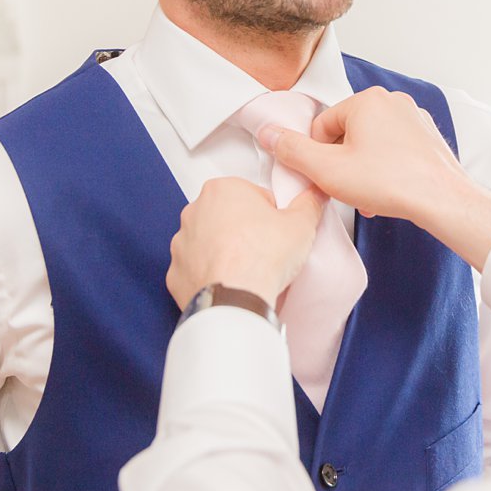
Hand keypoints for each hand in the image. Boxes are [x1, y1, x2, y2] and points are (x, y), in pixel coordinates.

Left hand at [165, 177, 324, 309]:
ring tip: (248, 269)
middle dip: (245, 230)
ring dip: (226, 251)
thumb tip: (314, 195)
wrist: (235, 300)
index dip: (271, 214)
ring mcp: (182, 242)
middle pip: (228, 216)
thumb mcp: (301, 225)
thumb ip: (308, 204)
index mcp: (223, 189)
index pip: (253, 195)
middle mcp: (195, 211)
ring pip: (210, 242)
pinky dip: (211, 275)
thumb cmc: (261, 258)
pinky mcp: (176, 271)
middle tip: (265, 249)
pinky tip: (229, 283)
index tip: (277, 230)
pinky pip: (197, 269)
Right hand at [262, 88, 490, 270]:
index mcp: (366, 100)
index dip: (318, 157)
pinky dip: (387, 168)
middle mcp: (392, 101)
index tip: (327, 178)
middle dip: (342, 163)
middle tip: (348, 190)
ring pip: (372, 143)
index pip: (322, 126)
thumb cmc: (389, 183)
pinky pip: (395, 149)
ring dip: (363, 168)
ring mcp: (414, 118)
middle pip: (347, 133)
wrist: (442, 200)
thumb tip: (267, 133)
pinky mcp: (428, 137)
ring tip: (369, 196)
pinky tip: (389, 191)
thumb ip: (292, 150)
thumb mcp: (327, 170)